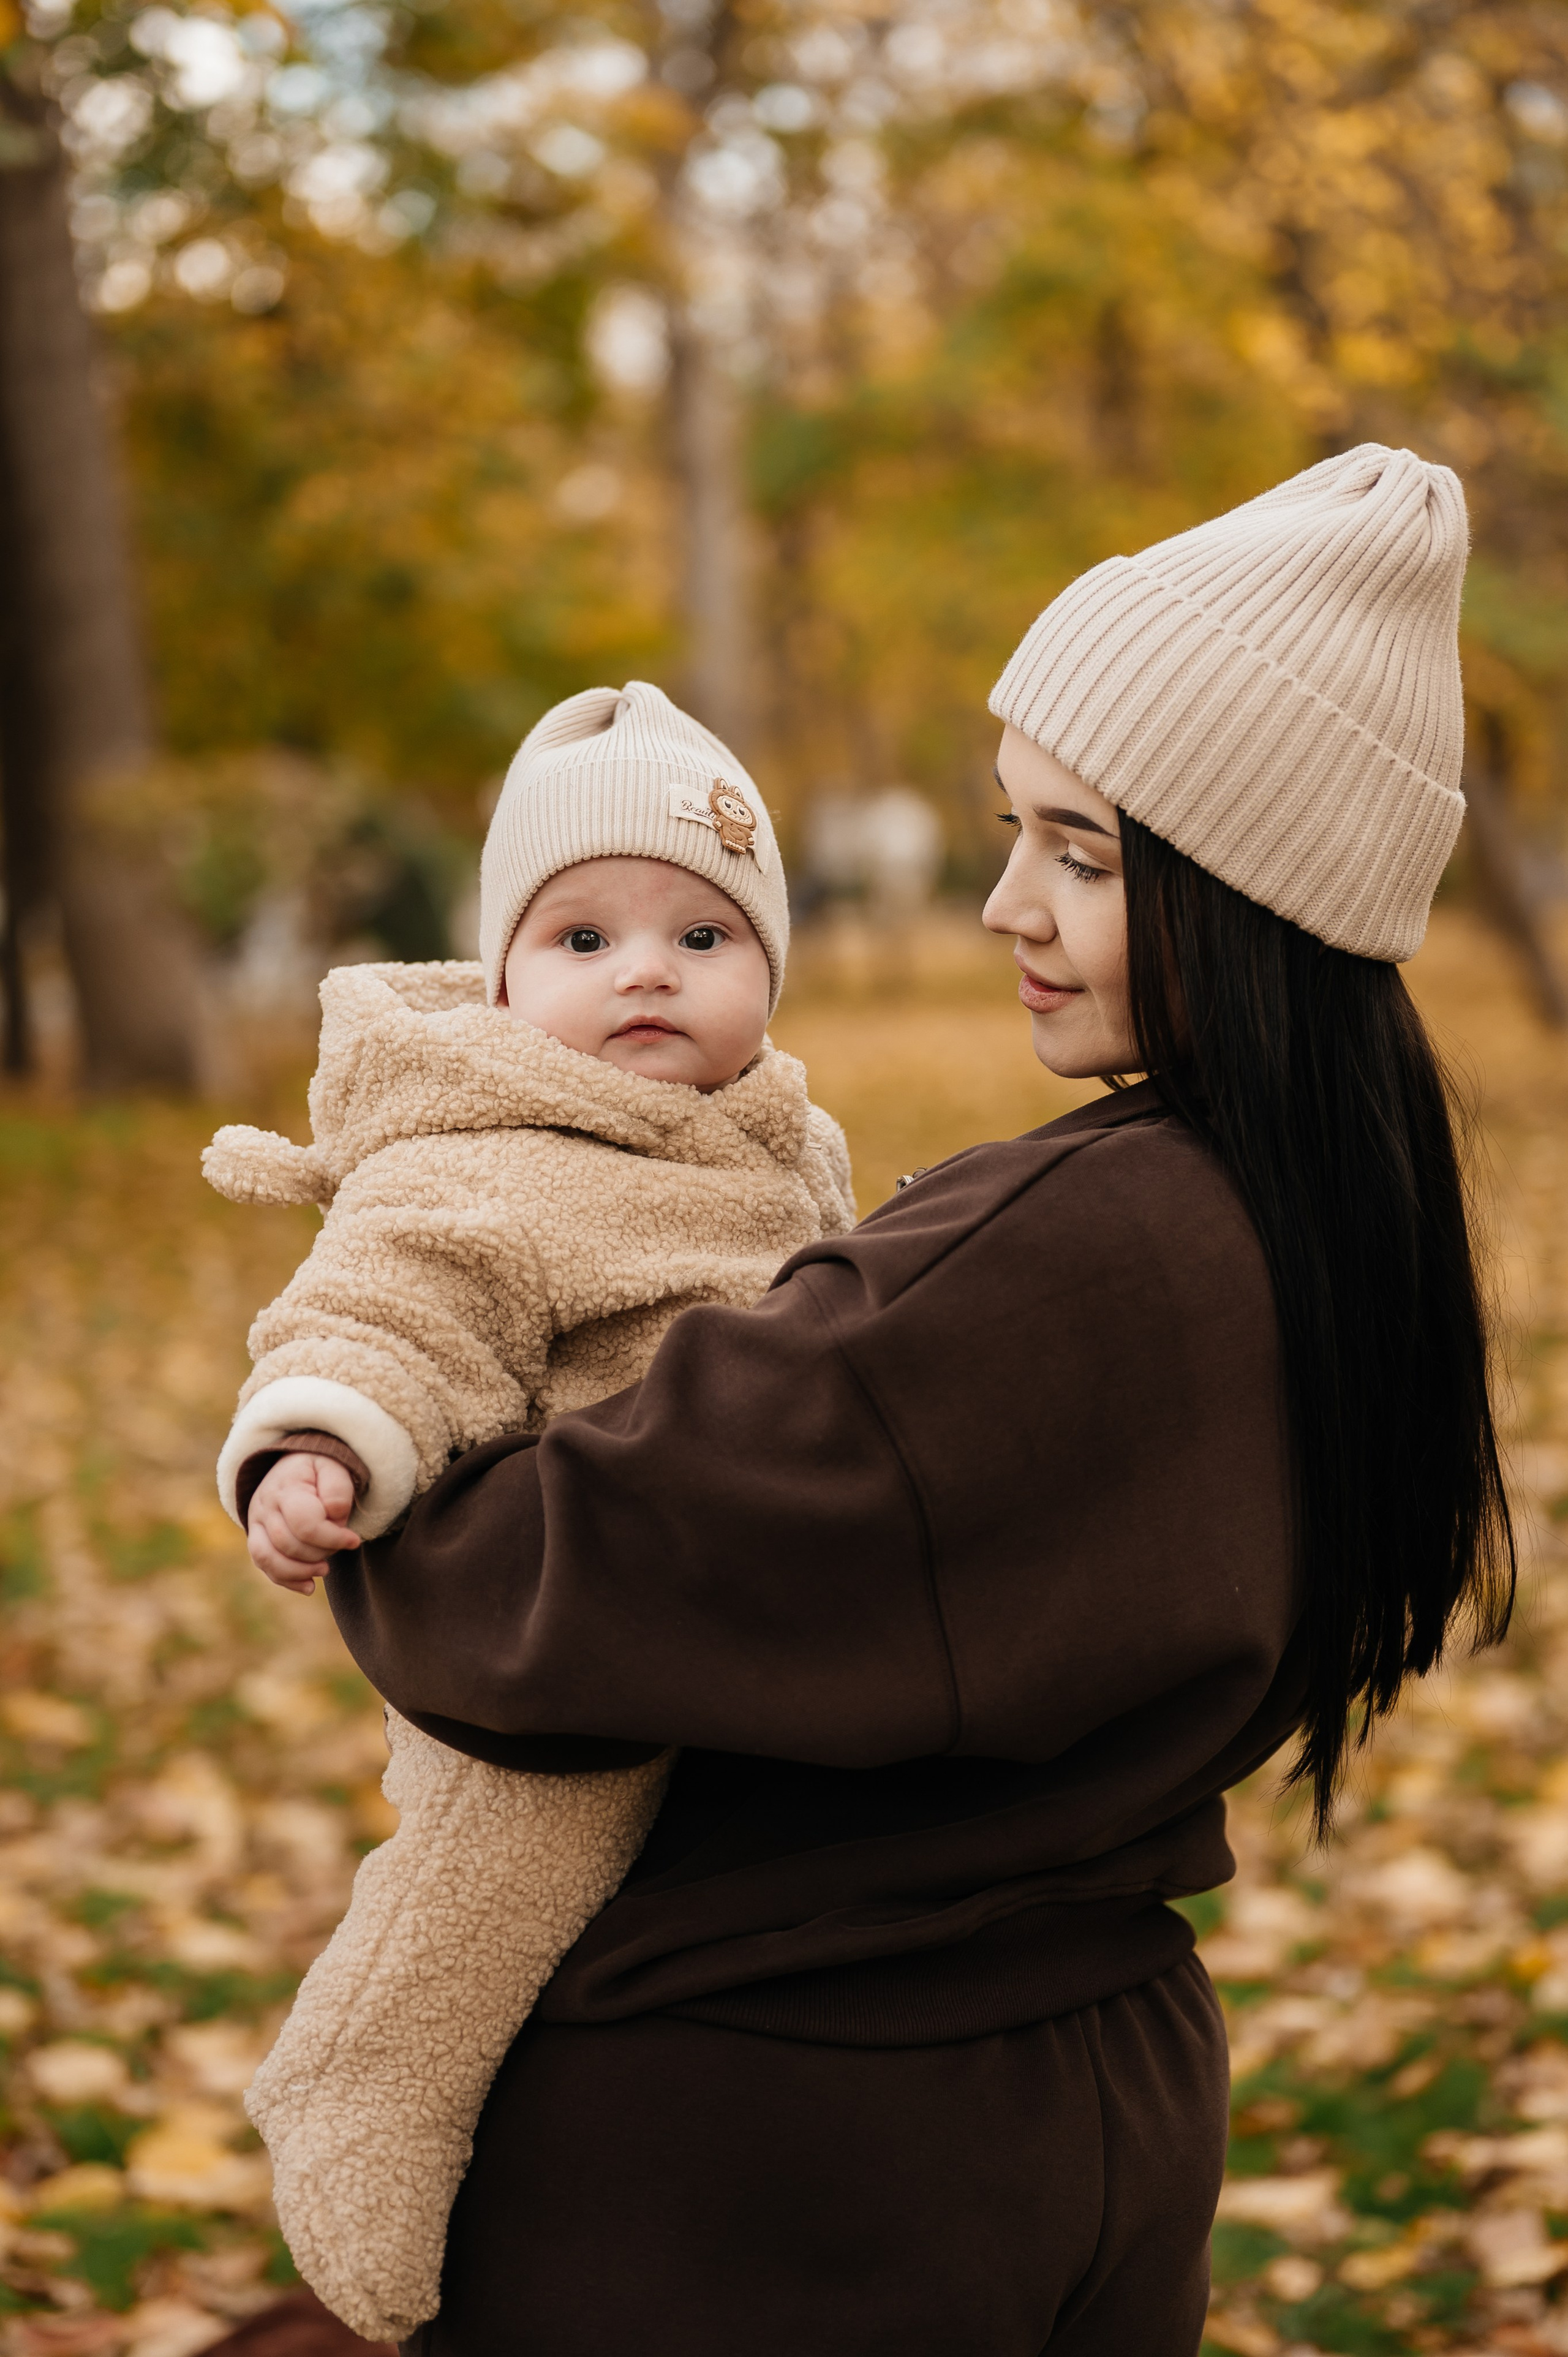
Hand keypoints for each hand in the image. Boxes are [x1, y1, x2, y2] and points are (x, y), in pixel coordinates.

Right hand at [247, 1453, 361, 1593]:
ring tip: (325, 1570)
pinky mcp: (256, 1537)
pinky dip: (286, 1580)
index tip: (354, 1540)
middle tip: (340, 1546)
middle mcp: (264, 1506)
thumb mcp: (334, 1467)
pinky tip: (309, 1586)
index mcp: (286, 1487)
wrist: (293, 1465)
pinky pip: (263, 1565)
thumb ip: (337, 1489)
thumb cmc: (319, 1469)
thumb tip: (334, 1514)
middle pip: (288, 1544)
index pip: (305, 1524)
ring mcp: (255, 1523)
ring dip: (300, 1571)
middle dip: (320, 1553)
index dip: (333, 1538)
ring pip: (268, 1558)